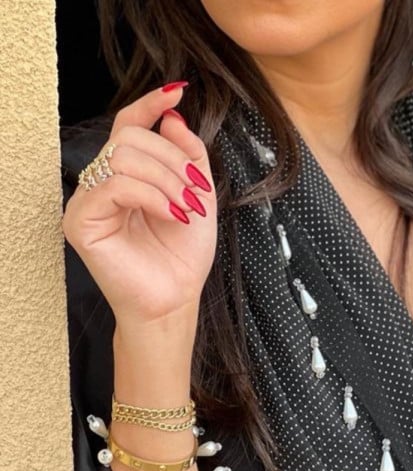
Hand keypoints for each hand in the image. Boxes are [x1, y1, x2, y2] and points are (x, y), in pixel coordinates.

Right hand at [62, 84, 216, 336]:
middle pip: (130, 139)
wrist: (175, 300)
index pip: (127, 125)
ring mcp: (87, 202)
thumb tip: (172, 117)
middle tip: (195, 194)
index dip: (148, 105)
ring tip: (186, 209)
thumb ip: (189, 155)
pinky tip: (172, 215)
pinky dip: (151, 195)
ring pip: (124, 158)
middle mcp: (101, 183)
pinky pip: (115, 185)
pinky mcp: (81, 222)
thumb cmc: (182, 257)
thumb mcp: (198, 196)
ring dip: (166, 180)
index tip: (176, 93)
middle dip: (172, 161)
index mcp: (127, 174)